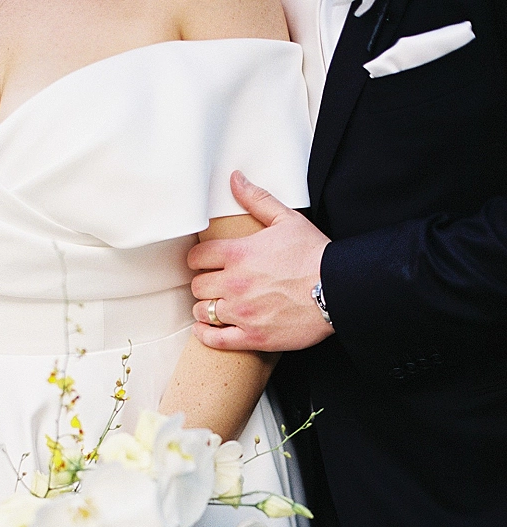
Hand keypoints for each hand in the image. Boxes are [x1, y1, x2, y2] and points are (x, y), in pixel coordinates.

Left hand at [189, 171, 334, 351]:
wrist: (338, 289)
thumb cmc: (314, 254)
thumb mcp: (287, 219)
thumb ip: (257, 200)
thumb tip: (235, 179)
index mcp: (238, 254)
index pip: (197, 257)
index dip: (198, 259)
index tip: (204, 263)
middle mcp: (235, 284)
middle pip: (198, 286)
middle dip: (204, 284)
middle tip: (213, 285)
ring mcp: (242, 312)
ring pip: (203, 312)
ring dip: (206, 308)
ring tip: (214, 306)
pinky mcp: (252, 336)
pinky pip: (215, 339)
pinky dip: (206, 335)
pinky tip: (206, 330)